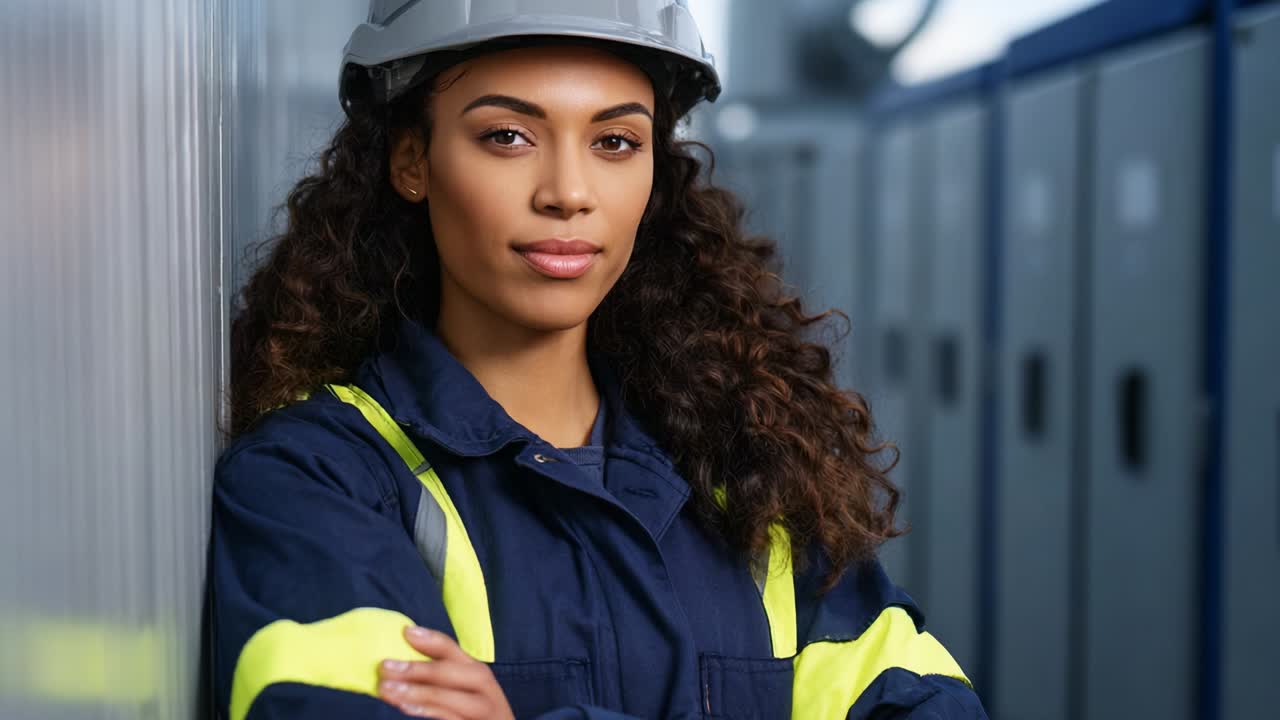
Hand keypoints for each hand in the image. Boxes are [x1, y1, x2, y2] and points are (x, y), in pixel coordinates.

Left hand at [377, 626, 514, 719]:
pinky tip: (405, 706)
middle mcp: (484, 688)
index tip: (406, 632)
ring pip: (446, 697)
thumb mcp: (467, 689)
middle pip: (450, 672)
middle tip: (385, 666)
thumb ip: (442, 675)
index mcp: (478, 672)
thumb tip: (403, 658)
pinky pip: (448, 717)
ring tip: (386, 689)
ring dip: (413, 692)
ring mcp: (483, 710)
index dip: (431, 640)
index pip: (453, 650)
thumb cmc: (475, 711)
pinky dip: (426, 710)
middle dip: (416, 668)